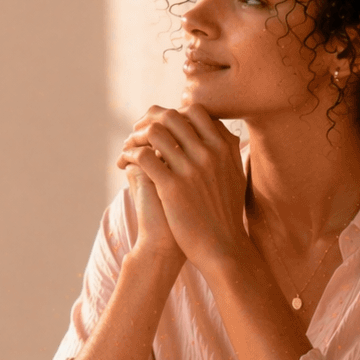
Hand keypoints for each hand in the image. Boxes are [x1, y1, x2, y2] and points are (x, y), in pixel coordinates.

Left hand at [116, 104, 248, 274]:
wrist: (222, 247)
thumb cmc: (226, 214)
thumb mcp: (235, 176)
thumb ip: (228, 151)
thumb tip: (221, 131)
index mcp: (224, 147)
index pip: (195, 111)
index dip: (174, 113)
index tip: (161, 124)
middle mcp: (209, 153)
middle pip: (172, 116)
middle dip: (150, 119)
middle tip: (138, 131)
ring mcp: (191, 168)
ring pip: (155, 132)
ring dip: (137, 135)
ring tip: (129, 146)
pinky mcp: (172, 186)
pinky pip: (143, 156)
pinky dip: (129, 154)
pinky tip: (123, 163)